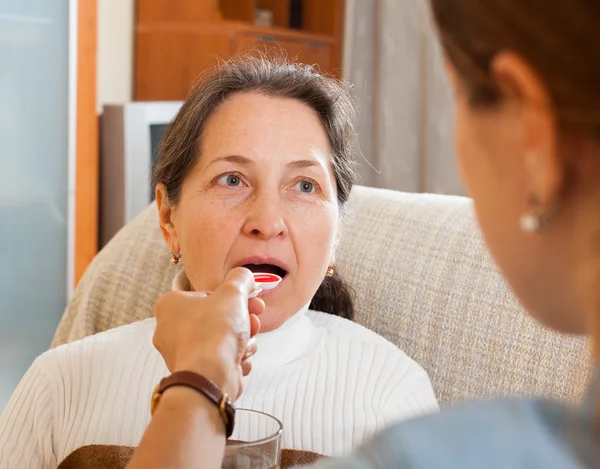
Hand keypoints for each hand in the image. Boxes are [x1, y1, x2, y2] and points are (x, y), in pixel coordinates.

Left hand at [153, 268, 263, 398]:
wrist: (210, 377)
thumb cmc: (214, 332)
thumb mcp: (233, 292)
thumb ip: (240, 278)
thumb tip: (244, 276)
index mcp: (170, 305)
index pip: (207, 295)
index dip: (234, 297)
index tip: (250, 299)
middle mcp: (169, 329)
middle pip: (215, 317)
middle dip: (241, 318)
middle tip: (255, 318)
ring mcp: (180, 353)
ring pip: (220, 339)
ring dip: (241, 338)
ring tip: (248, 341)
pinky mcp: (193, 373)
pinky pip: (218, 359)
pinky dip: (233, 358)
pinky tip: (241, 358)